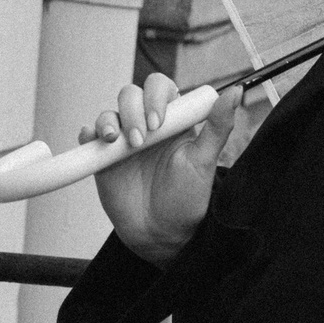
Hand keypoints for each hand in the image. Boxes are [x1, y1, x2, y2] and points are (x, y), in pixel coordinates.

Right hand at [90, 74, 242, 263]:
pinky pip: (89, 135)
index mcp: (172, 121)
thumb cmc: (186, 199)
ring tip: (115, 141)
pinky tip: (94, 141)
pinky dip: (88, 133)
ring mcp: (122, 140)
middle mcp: (146, 125)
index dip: (156, 96)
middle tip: (140, 141)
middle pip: (130, 95)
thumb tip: (235, 92)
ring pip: (109, 113)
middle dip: (132, 111)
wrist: (160, 234)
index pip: (160, 88)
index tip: (159, 122)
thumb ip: (218, 126)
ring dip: (109, 121)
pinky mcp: (102, 157)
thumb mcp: (204, 162)